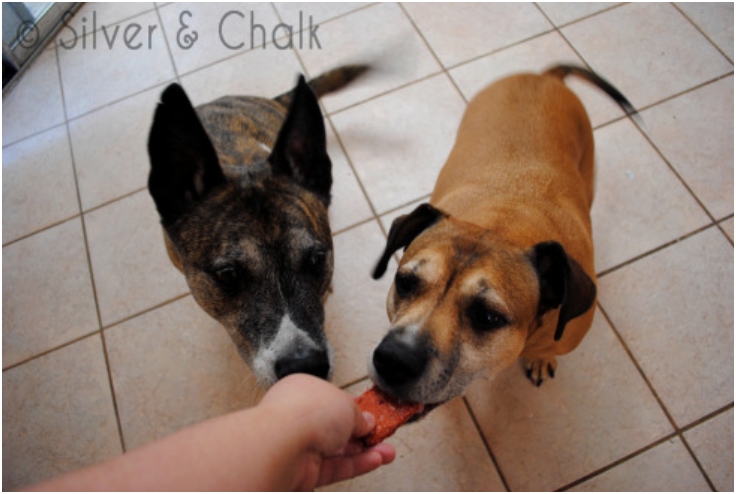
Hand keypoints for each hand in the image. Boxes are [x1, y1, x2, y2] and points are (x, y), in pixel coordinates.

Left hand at [260, 374, 395, 489]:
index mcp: (303, 391)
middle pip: (336, 427)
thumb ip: (359, 415)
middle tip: (383, 435)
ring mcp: (300, 445)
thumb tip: (366, 422)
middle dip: (363, 433)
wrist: (282, 445)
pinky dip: (357, 464)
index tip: (373, 415)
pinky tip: (375, 460)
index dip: (354, 408)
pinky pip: (335, 467)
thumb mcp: (346, 404)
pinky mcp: (304, 471)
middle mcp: (299, 417)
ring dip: (365, 451)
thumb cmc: (303, 412)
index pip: (332, 400)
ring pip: (338, 450)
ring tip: (387, 452)